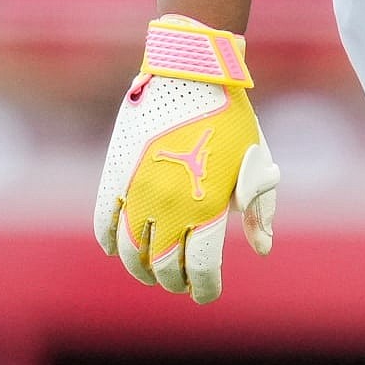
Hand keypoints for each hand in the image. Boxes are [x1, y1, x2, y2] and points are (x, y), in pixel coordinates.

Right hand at [93, 15, 279, 302]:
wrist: (189, 72)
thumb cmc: (230, 118)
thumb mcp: (255, 162)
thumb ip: (260, 208)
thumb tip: (262, 250)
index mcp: (208, 206)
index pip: (200, 268)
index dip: (204, 288)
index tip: (205, 292)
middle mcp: (169, 206)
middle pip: (163, 267)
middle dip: (174, 280)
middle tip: (181, 280)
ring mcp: (137, 192)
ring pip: (129, 253)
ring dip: (141, 267)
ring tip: (152, 267)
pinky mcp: (114, 175)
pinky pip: (102, 223)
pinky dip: (109, 242)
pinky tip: (120, 246)